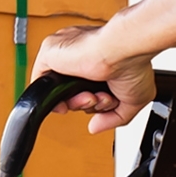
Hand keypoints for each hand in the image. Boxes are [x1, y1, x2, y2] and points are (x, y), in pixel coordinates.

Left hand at [30, 22, 150, 131]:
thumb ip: (114, 117)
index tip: (107, 101)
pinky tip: (68, 101)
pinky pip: (41, 83)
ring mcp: (66, 56)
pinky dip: (53, 98)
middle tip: (101, 98)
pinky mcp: (51, 53)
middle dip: (88, 103)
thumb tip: (95, 127)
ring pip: (61, 91)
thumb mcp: (133, 100)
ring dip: (76, 103)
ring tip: (92, 96)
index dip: (96, 102)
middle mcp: (80, 57)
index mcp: (98, 62)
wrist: (124, 49)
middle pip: (73, 93)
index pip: (87, 90)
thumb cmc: (134, 64)